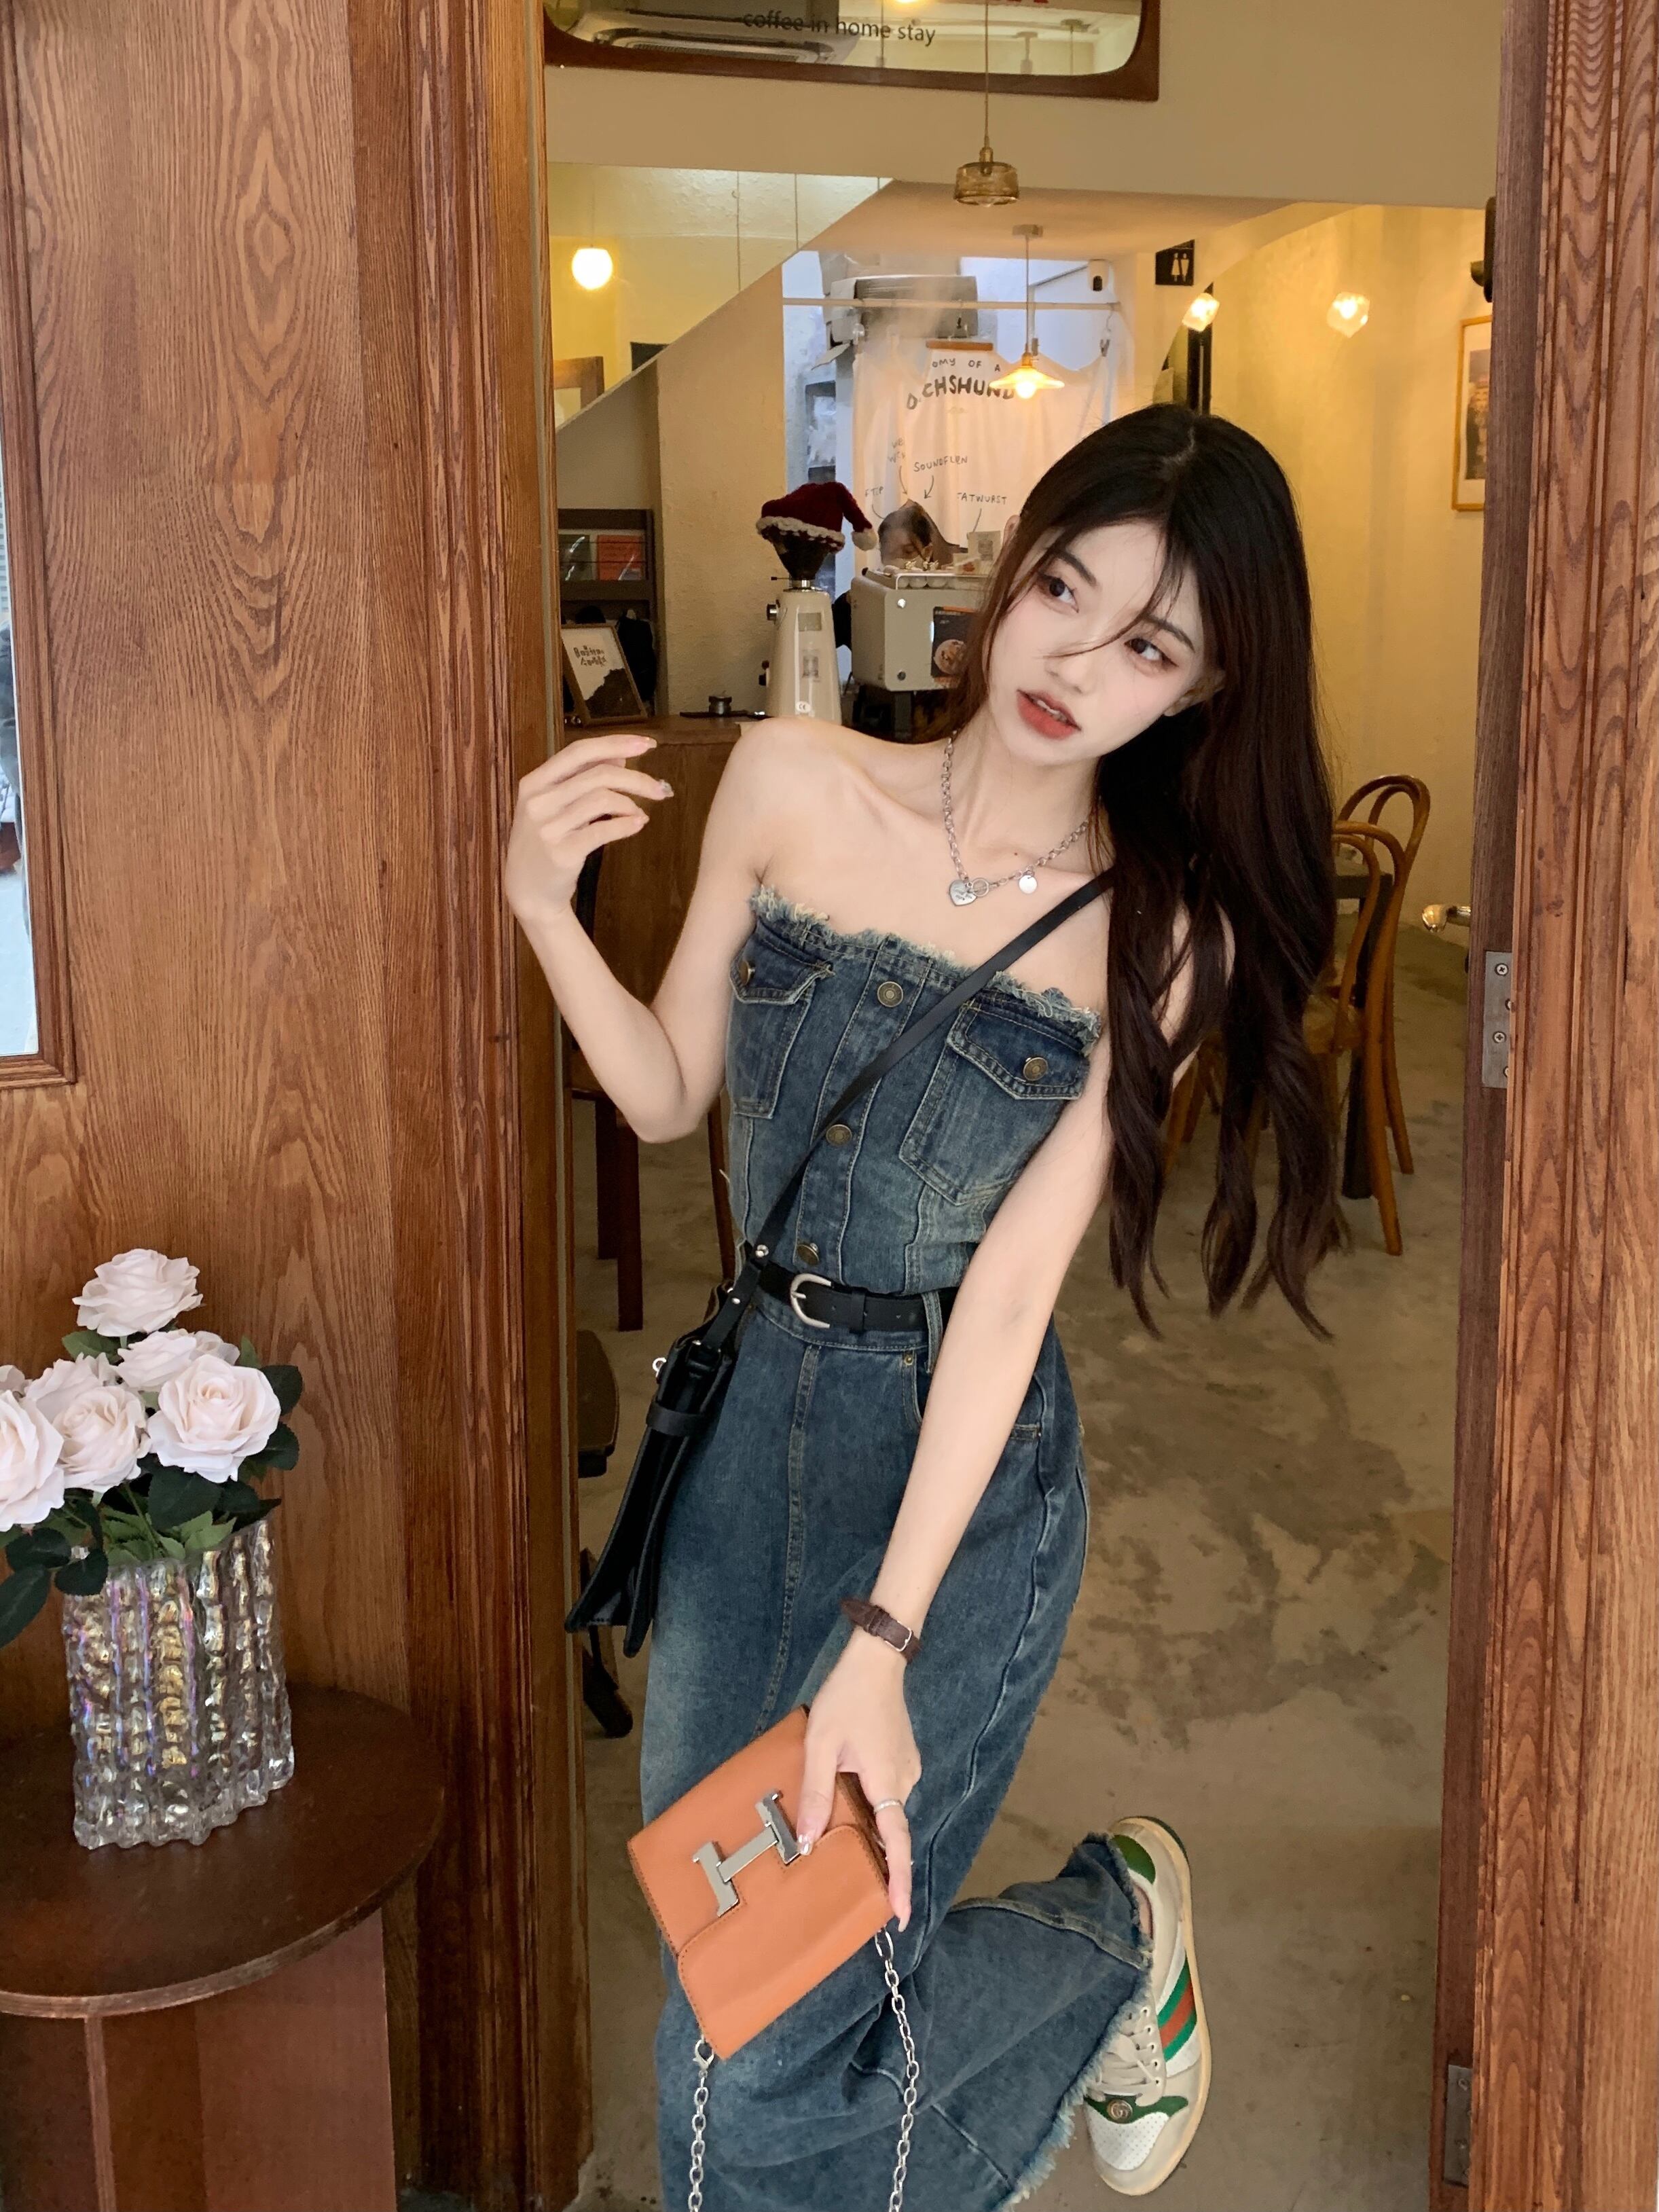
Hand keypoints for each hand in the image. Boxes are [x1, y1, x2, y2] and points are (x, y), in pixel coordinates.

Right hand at [504, 731, 673, 925]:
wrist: (528, 892)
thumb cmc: (544, 845)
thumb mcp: (554, 806)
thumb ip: (582, 779)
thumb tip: (619, 755)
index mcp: (534, 783)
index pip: (579, 751)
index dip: (615, 743)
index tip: (647, 745)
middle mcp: (538, 801)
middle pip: (597, 774)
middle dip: (636, 779)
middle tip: (660, 789)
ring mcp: (548, 828)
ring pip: (602, 799)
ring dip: (631, 804)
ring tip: (641, 813)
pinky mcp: (562, 853)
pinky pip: (603, 831)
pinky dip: (627, 825)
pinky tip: (638, 824)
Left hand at [797, 1634, 920, 1928]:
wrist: (875, 1660)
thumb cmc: (845, 1699)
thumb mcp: (819, 1744)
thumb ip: (815, 1794)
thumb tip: (807, 1843)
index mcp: (887, 1781)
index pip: (897, 1842)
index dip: (899, 1882)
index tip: (901, 1917)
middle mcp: (904, 1780)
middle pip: (891, 1829)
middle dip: (878, 1858)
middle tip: (855, 1884)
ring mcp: (907, 1768)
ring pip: (887, 1809)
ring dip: (870, 1826)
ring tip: (840, 1838)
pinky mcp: (903, 1757)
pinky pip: (888, 1792)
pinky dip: (872, 1804)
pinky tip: (849, 1799)